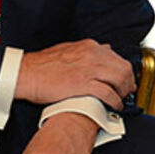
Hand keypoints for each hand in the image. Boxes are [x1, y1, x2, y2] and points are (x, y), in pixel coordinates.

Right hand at [16, 39, 132, 109]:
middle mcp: (93, 55)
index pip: (117, 57)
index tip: (125, 79)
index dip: (125, 71)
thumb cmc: (42, 65)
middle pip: (123, 68)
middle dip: (129, 82)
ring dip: (124, 92)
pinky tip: (114, 106)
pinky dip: (115, 101)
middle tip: (128, 91)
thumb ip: (87, 51)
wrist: (26, 73)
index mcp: (89, 47)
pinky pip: (108, 93)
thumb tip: (103, 50)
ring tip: (121, 99)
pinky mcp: (83, 85)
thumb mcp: (68, 50)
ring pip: (119, 80)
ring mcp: (89, 70)